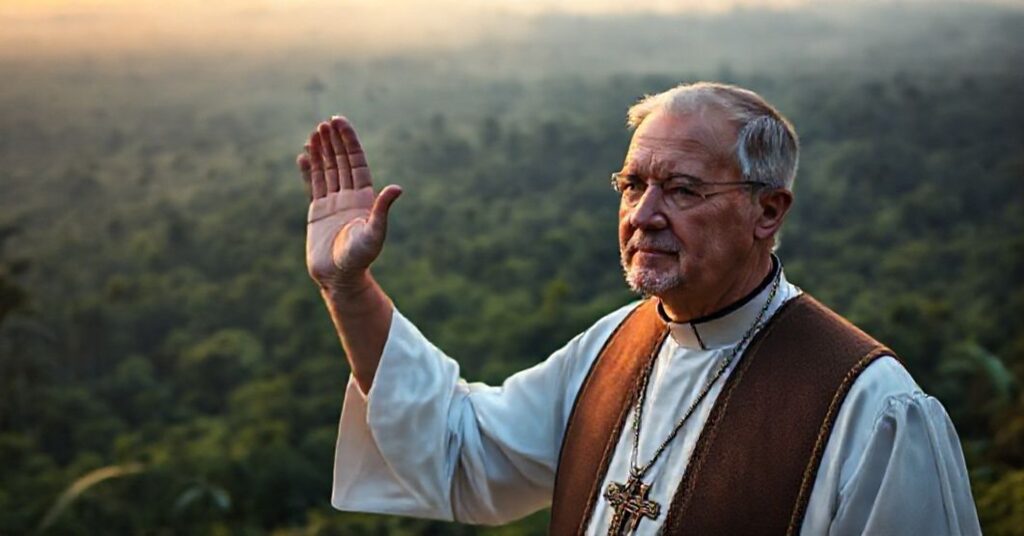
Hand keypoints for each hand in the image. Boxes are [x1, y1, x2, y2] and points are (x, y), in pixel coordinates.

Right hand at [296, 116, 401, 290]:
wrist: (339, 277)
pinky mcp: (317, 212)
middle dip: (334, 142)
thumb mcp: (374, 233)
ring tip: (314, 133)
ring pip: (326, 171)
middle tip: (325, 122)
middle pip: (341, 162)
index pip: (356, 162)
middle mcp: (349, 196)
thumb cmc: (360, 258)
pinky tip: (303, 155)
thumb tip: (397, 188)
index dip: (349, 141)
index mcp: (364, 197)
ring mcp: (332, 203)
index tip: (340, 123)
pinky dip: (308, 171)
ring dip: (321, 152)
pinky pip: (312, 186)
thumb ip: (382, 210)